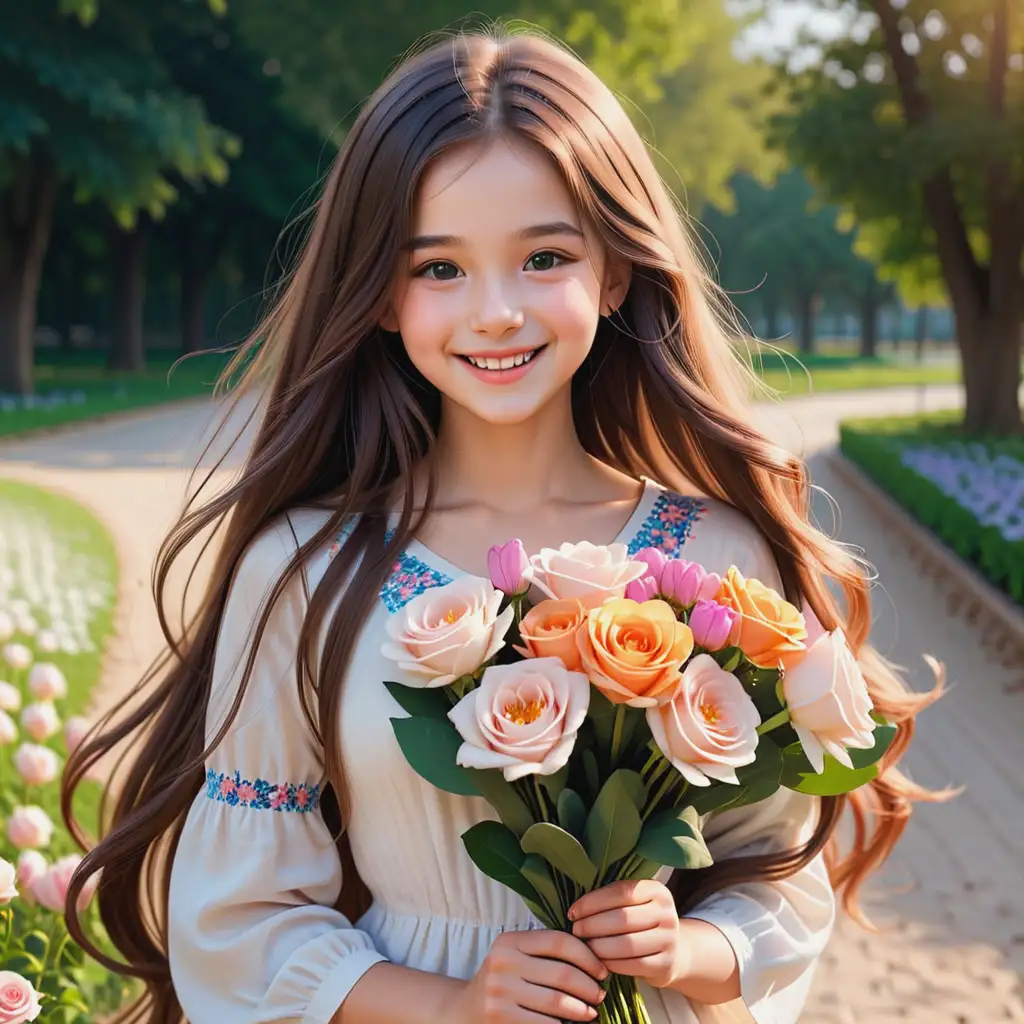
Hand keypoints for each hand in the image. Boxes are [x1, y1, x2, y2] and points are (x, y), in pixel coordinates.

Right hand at [449, 928, 609, 1022]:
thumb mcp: (515, 957)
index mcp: (510, 941)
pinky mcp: (500, 1017)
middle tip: (600, 995)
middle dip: (589, 987)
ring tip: (591, 1012)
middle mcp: (503, 962)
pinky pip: (545, 1023)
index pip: (559, 941)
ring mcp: (500, 991)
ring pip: (557, 1002)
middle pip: (562, 974)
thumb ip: (544, 953)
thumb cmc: (503, 982)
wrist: (465, 1011)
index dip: (587, 956)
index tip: (602, 970)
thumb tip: (593, 961)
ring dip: (582, 1010)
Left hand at [568, 880, 689, 989]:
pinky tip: (598, 960)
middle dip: (592, 925)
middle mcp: (667, 913)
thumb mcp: (633, 902)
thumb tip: (575, 909)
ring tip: (584, 945)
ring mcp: (669, 940)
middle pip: (623, 918)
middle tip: (575, 930)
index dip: (593, 902)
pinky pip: (632, 965)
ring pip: (627, 944)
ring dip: (599, 946)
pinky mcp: (665, 964)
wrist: (672, 950)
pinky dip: (610, 963)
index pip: (621, 892)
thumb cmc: (640, 921)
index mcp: (657, 890)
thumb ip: (611, 899)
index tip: (573, 911)